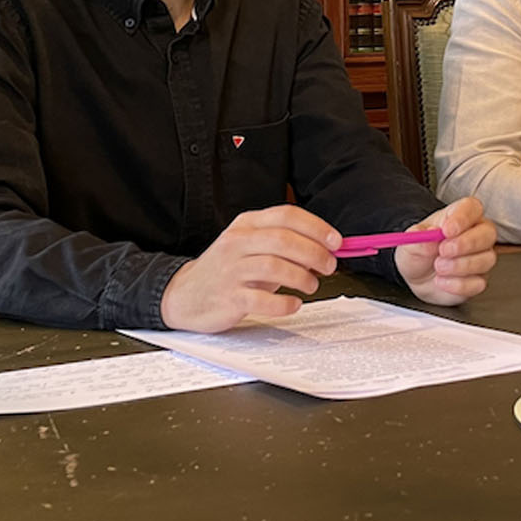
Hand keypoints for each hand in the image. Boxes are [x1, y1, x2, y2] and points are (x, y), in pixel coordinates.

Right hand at [159, 205, 338, 331]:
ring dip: (302, 277)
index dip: (316, 227)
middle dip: (314, 253)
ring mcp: (231, 270)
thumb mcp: (252, 247)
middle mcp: (237, 243)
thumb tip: (325, 249)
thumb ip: (284, 244)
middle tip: (329, 266)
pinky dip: (284, 303)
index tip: (336, 241)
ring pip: (275, 266)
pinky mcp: (228, 298)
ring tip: (311, 285)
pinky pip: (262, 300)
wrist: (185, 295)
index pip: (286, 215)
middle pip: (284, 240)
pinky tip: (293, 304)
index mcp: (246, 224)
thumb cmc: (227, 270)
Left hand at [397, 197, 497, 305]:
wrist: (417, 276)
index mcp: (461, 215)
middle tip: (443, 251)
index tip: (446, 230)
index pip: (472, 208)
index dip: (462, 218)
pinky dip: (458, 285)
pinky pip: (479, 282)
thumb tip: (430, 237)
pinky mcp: (480, 279)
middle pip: (488, 233)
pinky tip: (442, 281)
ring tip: (438, 267)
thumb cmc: (420, 251)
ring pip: (486, 259)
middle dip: (466, 243)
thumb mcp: (410, 242)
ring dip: (459, 266)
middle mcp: (476, 234)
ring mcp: (481, 257)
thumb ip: (418, 239)